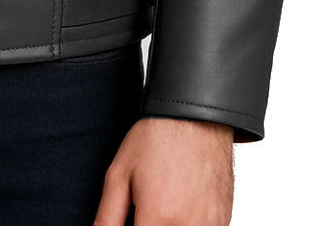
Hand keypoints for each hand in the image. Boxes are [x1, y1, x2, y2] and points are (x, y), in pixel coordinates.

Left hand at [93, 116, 234, 225]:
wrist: (195, 117)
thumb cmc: (157, 139)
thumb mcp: (119, 174)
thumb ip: (107, 217)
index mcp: (158, 218)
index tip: (130, 219)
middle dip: (148, 224)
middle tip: (143, 210)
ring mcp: (210, 225)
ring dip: (168, 223)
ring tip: (163, 202)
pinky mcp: (223, 220)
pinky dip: (186, 222)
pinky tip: (180, 204)